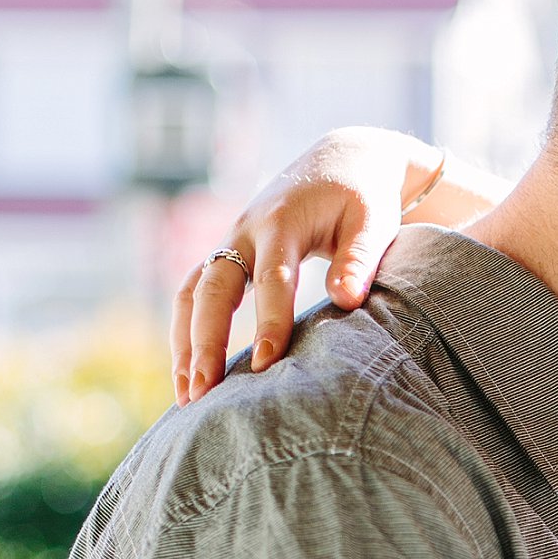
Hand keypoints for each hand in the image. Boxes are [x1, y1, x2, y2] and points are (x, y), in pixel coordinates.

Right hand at [173, 126, 439, 401]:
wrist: (340, 162)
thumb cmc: (362, 197)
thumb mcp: (373, 220)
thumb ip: (359, 259)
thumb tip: (347, 301)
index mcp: (282, 224)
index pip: (272, 279)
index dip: (268, 322)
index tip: (266, 365)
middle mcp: (245, 232)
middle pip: (212, 288)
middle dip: (205, 340)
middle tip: (202, 391)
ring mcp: (231, 243)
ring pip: (192, 293)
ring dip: (185, 342)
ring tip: (186, 396)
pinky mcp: (229, 255)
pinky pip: (196, 294)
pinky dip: (188, 331)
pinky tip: (191, 373)